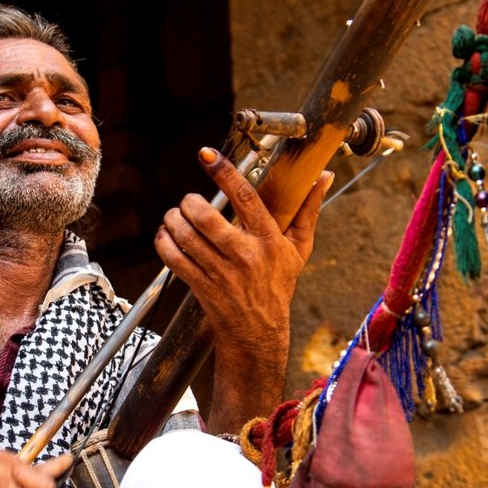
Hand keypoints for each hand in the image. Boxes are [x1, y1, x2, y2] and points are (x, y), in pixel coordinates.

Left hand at [154, 148, 329, 426]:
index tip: (208, 155)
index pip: (246, 199)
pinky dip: (164, 242)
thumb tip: (323, 176)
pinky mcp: (202, 287)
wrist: (259, 332)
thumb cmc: (278, 284)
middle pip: (207, 218)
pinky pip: (174, 258)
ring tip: (174, 216)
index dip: (225, 174)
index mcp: (269, 240)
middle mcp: (245, 255)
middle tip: (189, 200)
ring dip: (173, 220)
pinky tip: (166, 235)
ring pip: (186, 236)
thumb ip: (308, 210)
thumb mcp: (298, 249)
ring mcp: (221, 273)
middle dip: (189, 202)